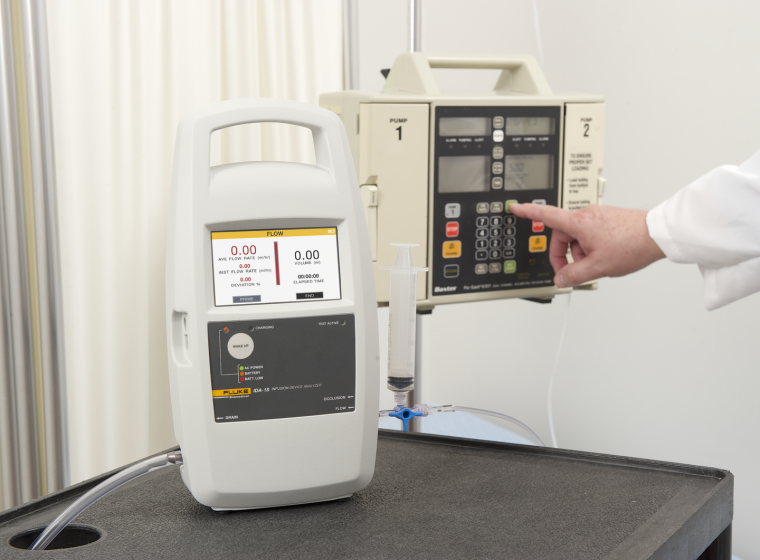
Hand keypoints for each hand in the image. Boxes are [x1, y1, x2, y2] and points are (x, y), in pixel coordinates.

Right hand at [509, 203, 664, 287]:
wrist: (658, 235)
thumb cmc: (631, 245)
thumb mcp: (598, 267)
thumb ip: (573, 275)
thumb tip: (561, 278)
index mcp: (578, 222)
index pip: (545, 215)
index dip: (527, 212)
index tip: (515, 207)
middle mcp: (586, 214)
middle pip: (562, 234)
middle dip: (565, 254)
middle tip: (574, 269)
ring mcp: (598, 215)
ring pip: (577, 236)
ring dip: (580, 252)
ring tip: (598, 263)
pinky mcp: (608, 219)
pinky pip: (590, 234)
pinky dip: (592, 247)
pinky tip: (606, 256)